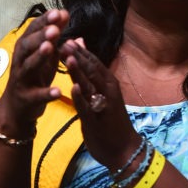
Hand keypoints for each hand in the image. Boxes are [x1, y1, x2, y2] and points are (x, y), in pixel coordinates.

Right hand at [0, 8, 68, 135]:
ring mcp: (21, 81)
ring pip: (28, 67)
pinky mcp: (26, 99)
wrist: (17, 108)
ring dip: (39, 57)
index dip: (44, 22)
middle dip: (40, 36)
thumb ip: (54, 36)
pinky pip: (36, 96)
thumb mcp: (45, 55)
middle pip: (26, 46)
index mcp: (25, 49)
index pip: (32, 31)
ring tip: (50, 48)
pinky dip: (46, 93)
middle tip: (54, 28)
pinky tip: (58, 91)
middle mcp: (20, 62)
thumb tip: (64, 13)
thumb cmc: (33, 77)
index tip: (58, 12)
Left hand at [61, 40, 140, 171]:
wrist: (124, 150)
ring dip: (78, 71)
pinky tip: (73, 87)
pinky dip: (80, 97)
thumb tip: (84, 50)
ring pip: (89, 85)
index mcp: (108, 84)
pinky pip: (87, 107)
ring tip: (67, 56)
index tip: (65, 37)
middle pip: (91, 70)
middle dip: (77, 55)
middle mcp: (107, 91)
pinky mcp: (96, 121)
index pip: (93, 62)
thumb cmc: (112, 122)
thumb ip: (92, 75)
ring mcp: (103, 106)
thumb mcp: (103, 95)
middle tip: (63, 41)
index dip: (79, 50)